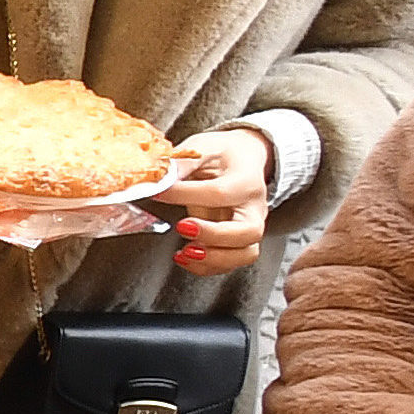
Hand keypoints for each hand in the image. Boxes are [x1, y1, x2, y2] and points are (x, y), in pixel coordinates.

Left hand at [156, 126, 274, 274]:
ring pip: (245, 253)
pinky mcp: (240, 241)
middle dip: (213, 235)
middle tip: (182, 227)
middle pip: (247, 231)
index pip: (220, 193)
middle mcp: (254, 207)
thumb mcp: (204, 146)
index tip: (159, 192)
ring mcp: (250, 226)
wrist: (244, 159)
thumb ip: (184, 162)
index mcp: (246, 180)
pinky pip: (232, 262)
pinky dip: (208, 267)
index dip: (186, 195)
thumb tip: (158, 174)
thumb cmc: (223, 154)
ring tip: (184, 252)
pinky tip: (184, 257)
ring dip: (214, 258)